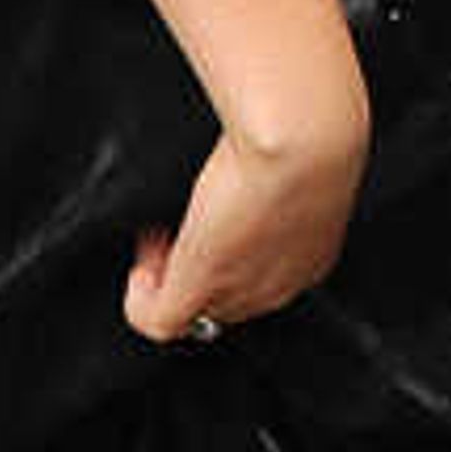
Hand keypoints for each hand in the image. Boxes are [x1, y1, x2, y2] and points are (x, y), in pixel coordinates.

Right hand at [126, 71, 370, 346]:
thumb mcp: (299, 162)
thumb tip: (248, 171)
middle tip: (177, 223)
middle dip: (195, 264)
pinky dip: (140, 299)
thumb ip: (277, 177)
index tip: (210, 214)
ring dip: (168, 275)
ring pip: (194, 309)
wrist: (306, 138)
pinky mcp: (202, 284)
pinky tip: (141, 264)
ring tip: (160, 233)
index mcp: (310, 255)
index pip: (261, 278)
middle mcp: (280, 283)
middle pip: (226, 300)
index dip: (226, 249)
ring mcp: (240, 289)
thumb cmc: (310, 131)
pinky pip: (159, 320)